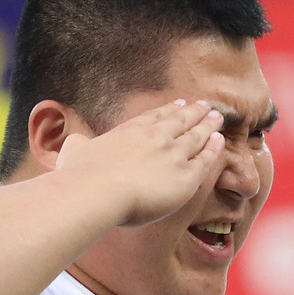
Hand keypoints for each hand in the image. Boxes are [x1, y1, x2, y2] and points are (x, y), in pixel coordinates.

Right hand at [58, 100, 224, 229]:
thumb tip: (75, 143)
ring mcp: (173, 155)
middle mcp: (156, 138)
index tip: (179, 104)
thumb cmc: (81, 176)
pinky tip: (219, 141)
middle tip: (206, 105)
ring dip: (208, 124)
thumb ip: (78, 146)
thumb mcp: (74, 152)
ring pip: (196, 135)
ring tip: (218, 117)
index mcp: (131, 131)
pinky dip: (213, 148)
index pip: (154, 117)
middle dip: (194, 112)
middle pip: (180, 121)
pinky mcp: (185, 177)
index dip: (168, 110)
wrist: (98, 191)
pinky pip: (205, 160)